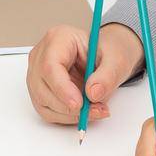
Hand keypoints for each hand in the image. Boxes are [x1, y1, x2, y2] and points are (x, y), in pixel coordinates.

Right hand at [26, 22, 142, 124]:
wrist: (106, 57)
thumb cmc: (107, 52)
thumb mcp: (117, 59)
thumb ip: (107, 75)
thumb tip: (93, 93)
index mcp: (58, 39)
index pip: (50, 66)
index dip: (62, 89)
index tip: (79, 104)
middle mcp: (42, 55)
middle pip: (42, 87)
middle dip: (69, 106)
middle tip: (95, 109)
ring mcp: (38, 74)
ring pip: (44, 102)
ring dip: (70, 114)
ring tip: (96, 109)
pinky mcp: (41, 91)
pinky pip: (48, 111)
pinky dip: (67, 117)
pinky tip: (85, 111)